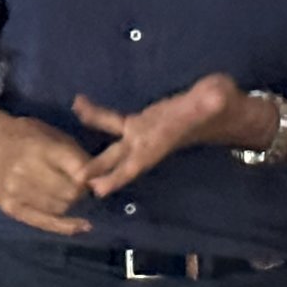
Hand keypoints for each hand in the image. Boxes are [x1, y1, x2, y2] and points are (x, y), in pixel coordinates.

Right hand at [0, 110, 94, 235]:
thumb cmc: (23, 134)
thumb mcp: (50, 133)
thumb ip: (74, 154)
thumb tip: (98, 178)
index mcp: (38, 147)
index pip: (78, 170)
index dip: (91, 176)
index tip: (96, 176)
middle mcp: (25, 171)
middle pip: (70, 193)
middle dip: (81, 191)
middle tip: (81, 186)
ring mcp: (16, 192)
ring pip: (60, 208)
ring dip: (71, 203)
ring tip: (70, 194)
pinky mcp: (11, 208)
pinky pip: (45, 222)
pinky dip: (66, 226)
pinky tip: (82, 226)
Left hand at [76, 75, 270, 196]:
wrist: (224, 107)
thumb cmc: (222, 105)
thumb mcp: (218, 98)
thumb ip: (212, 100)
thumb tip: (214, 96)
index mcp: (163, 140)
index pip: (138, 162)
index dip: (119, 175)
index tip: (98, 190)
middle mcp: (149, 140)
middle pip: (118, 160)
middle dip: (97, 169)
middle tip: (72, 180)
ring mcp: (144, 131)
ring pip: (112, 142)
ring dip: (91, 144)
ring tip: (62, 149)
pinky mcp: (142, 119)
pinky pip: (113, 120)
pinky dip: (96, 115)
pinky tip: (80, 105)